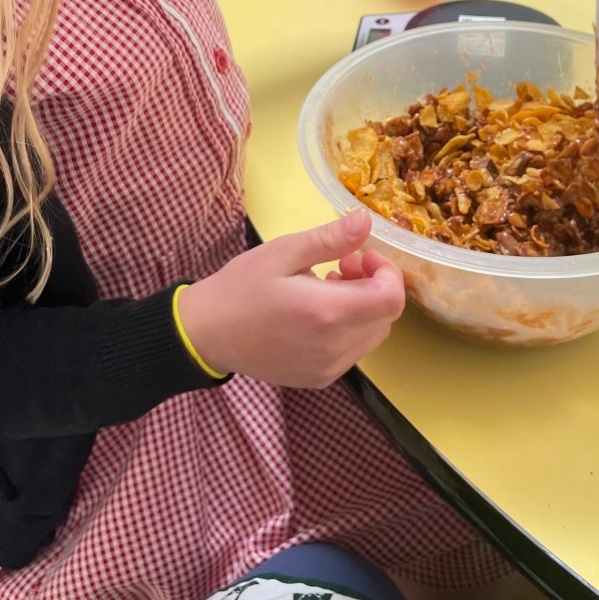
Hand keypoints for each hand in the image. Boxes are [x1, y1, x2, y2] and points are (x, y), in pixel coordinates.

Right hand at [176, 210, 404, 387]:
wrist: (206, 334)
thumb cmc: (241, 287)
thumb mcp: (283, 252)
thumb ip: (330, 239)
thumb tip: (366, 220)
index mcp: (327, 314)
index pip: (391, 299)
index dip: (387, 272)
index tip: (361, 256)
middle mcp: (334, 348)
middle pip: (385, 316)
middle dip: (373, 285)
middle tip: (340, 265)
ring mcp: (328, 369)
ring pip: (373, 334)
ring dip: (362, 307)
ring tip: (327, 287)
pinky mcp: (319, 379)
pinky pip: (353, 350)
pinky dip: (349, 328)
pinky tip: (318, 313)